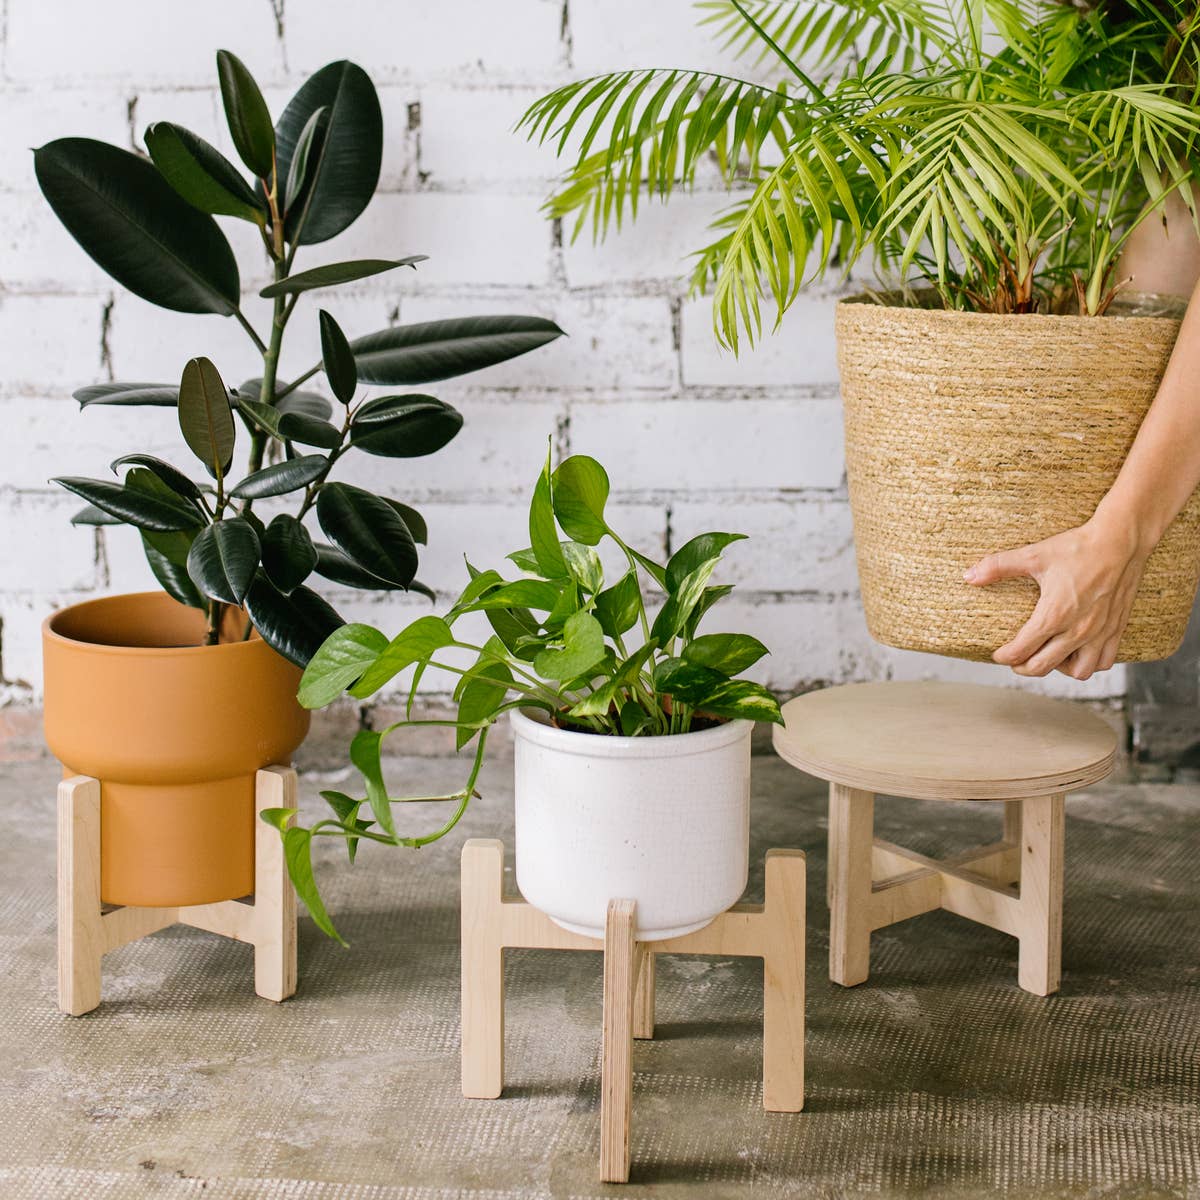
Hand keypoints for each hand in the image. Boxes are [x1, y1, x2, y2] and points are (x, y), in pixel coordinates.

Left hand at [964, 516, 1149, 679]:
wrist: (1121, 540)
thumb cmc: (1077, 547)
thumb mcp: (1033, 555)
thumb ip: (998, 566)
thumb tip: (968, 576)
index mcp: (1055, 614)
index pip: (1022, 650)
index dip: (1004, 656)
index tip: (997, 653)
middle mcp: (1078, 629)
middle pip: (1042, 666)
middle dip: (1022, 666)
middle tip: (1014, 658)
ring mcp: (1100, 632)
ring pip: (1078, 672)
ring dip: (1059, 668)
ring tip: (1047, 654)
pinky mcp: (1116, 629)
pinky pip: (1103, 662)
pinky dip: (1088, 662)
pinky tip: (1075, 649)